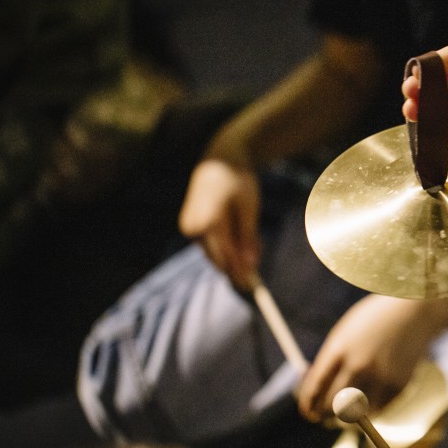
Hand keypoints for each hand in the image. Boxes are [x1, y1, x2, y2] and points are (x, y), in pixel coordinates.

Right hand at [177, 157, 259, 289]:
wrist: (218, 160)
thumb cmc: (237, 179)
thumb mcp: (249, 207)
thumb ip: (249, 236)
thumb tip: (251, 265)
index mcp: (208, 221)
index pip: (225, 256)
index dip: (240, 273)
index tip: (254, 288)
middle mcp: (193, 227)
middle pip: (218, 259)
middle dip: (239, 267)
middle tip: (258, 276)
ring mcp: (189, 229)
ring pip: (216, 254)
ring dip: (235, 256)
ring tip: (256, 244)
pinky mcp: (191, 229)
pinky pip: (212, 246)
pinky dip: (228, 247)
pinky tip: (244, 238)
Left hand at [296, 295, 435, 421]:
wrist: (413, 312)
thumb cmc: (372, 322)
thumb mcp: (344, 335)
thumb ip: (329, 363)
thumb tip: (314, 396)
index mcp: (339, 349)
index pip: (315, 388)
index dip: (308, 405)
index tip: (308, 412)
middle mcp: (358, 364)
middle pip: (332, 405)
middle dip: (325, 415)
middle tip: (324, 417)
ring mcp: (379, 376)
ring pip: (355, 413)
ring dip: (351, 412)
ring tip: (355, 397)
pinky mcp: (398, 385)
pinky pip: (378, 409)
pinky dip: (373, 406)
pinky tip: (376, 389)